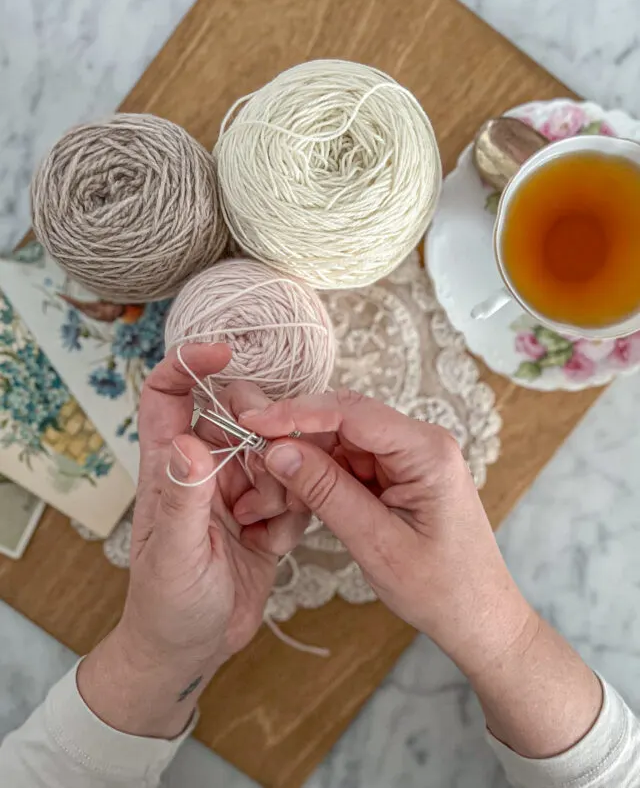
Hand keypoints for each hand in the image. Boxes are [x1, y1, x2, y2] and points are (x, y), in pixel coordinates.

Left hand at [78, 345, 308, 737]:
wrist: (194, 652)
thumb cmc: (167, 606)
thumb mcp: (177, 554)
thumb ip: (184, 498)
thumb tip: (188, 441)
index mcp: (169, 467)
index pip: (169, 395)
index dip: (188, 365)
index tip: (223, 353)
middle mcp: (204, 469)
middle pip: (238, 417)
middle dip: (262, 437)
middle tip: (271, 473)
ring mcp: (237, 490)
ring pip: (275, 453)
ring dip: (282, 485)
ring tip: (262, 527)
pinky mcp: (266, 515)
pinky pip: (295, 490)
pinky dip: (293, 514)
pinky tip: (273, 544)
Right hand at [242, 390, 601, 757]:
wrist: (479, 618)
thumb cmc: (442, 589)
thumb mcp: (377, 543)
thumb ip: (327, 492)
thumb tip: (278, 451)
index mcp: (427, 450)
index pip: (352, 412)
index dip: (297, 412)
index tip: (254, 421)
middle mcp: (419, 443)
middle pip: (342, 422)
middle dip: (294, 438)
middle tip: (250, 459)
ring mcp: (407, 458)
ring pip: (339, 443)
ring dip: (302, 463)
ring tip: (268, 494)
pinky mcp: (396, 475)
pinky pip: (347, 464)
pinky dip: (317, 480)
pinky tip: (292, 499)